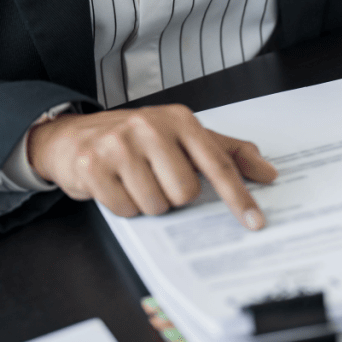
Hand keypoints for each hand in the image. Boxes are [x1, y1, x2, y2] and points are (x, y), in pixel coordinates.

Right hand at [28, 105, 277, 229]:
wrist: (73, 136)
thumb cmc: (138, 139)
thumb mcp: (184, 137)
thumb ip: (228, 153)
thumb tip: (268, 172)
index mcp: (180, 120)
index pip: (218, 164)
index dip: (238, 196)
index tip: (255, 221)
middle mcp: (150, 126)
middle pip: (185, 193)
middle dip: (173, 196)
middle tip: (157, 179)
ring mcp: (119, 144)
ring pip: (156, 205)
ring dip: (147, 202)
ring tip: (134, 180)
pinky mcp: (92, 165)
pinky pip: (125, 209)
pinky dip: (123, 206)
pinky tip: (115, 185)